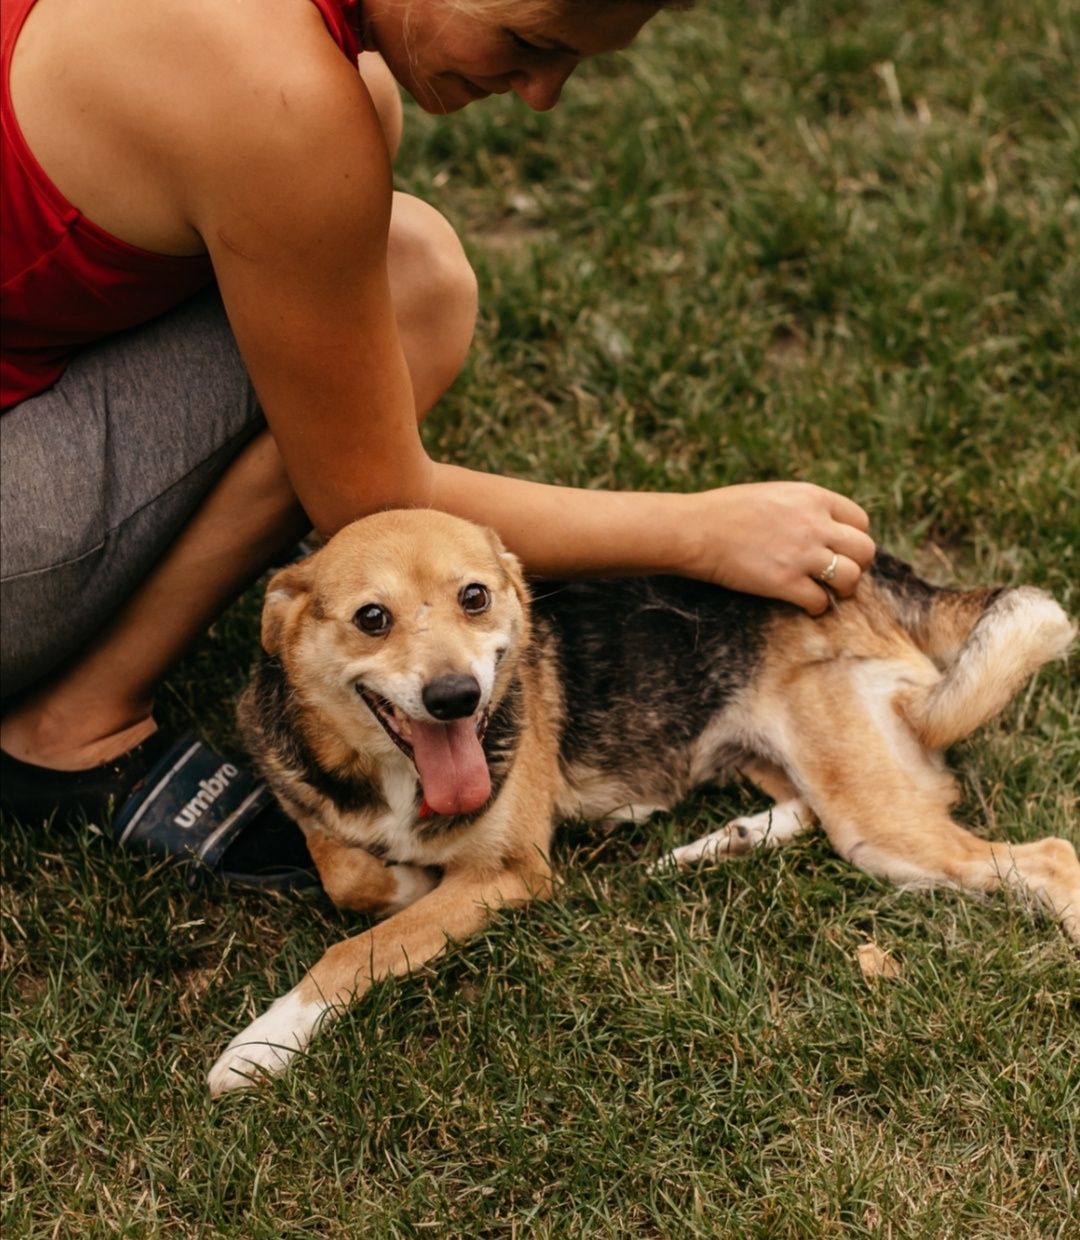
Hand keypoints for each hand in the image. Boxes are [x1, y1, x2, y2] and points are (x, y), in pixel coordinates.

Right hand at [683, 482, 875, 614]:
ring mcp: (802, 555)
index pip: (860, 520)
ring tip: (828, 592)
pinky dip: (816, 607)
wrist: (695, 529)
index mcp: (813, 497)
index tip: (841, 550)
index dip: (854, 538)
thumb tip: (820, 526)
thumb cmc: (724, 511)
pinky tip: (804, 605)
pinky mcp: (785, 582)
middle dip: (857, 565)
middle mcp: (815, 524)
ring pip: (851, 577)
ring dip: (843, 589)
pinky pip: (820, 602)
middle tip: (840, 574)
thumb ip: (802, 508)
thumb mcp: (773, 494)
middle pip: (865, 549)